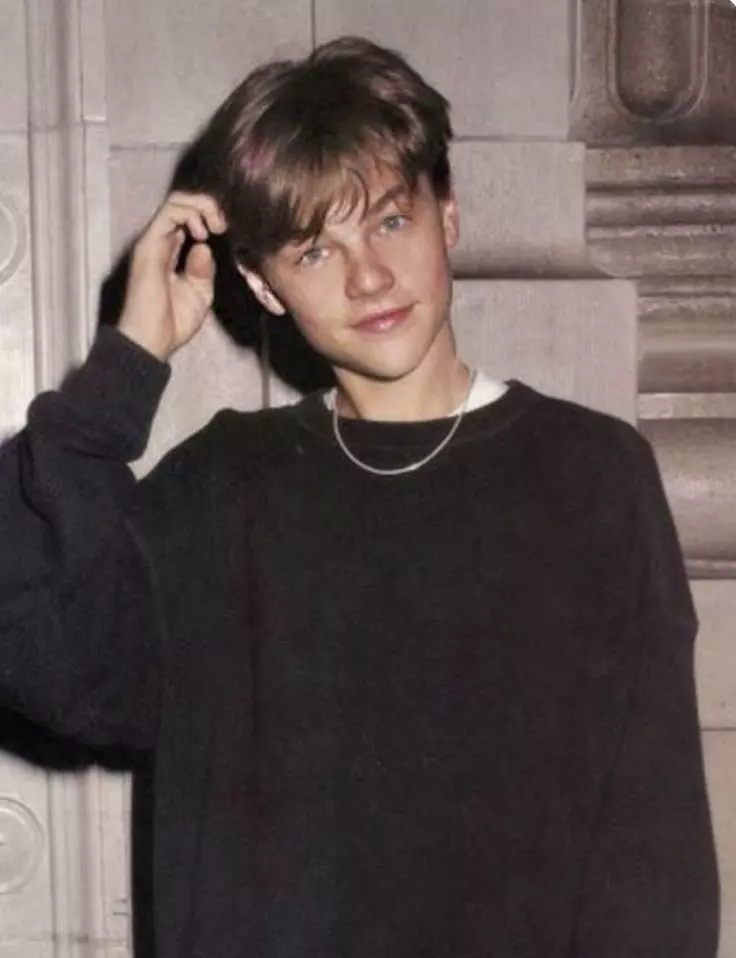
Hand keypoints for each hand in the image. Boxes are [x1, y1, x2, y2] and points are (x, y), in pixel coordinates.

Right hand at [118, 192, 226, 360]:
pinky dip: (190, 213)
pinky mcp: (149, 244)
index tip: (228, 230)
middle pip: (183, 203)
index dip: (210, 215)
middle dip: (209, 205)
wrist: (152, 341)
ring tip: (216, 226)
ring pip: (176, 201)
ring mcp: (153, 241)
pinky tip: (204, 232)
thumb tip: (205, 246)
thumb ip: (204, 268)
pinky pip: (169, 212)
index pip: (189, 217)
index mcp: (172, 251)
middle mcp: (160, 242)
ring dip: (202, 206)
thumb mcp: (200, 292)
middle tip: (223, 224)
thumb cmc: (173, 322)